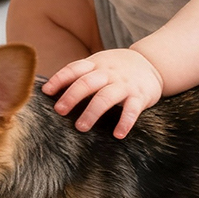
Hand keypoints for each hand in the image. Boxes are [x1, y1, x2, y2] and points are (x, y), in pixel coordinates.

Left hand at [42, 49, 162, 137]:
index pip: (74, 69)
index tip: (46, 92)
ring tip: (81, 127)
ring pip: (106, 97)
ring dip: (92, 112)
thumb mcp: (99, 64)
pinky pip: (132, 110)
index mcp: (96, 64)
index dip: (59, 79)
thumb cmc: (117, 68)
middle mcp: (109, 73)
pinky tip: (118, 134)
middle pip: (87, 83)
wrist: (152, 62)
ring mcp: (125, 84)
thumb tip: (48, 90)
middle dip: (72, 96)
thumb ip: (79, 74)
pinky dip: (125, 122)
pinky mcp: (140, 96)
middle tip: (59, 111)